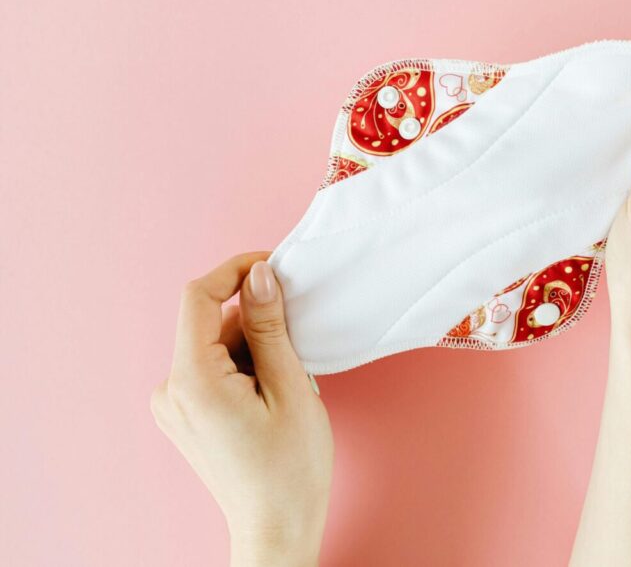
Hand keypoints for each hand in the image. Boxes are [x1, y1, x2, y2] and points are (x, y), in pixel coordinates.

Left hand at [151, 253, 332, 566]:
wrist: (277, 527)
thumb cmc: (290, 468)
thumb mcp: (290, 387)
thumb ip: (269, 326)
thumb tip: (260, 275)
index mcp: (192, 381)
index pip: (197, 297)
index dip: (234, 271)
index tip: (271, 267)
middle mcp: (170, 391)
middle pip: (211, 324)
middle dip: (256, 323)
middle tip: (297, 346)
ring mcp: (173, 406)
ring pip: (215, 347)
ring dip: (254, 349)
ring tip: (287, 385)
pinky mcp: (184, 416)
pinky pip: (211, 370)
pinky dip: (244, 368)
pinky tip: (271, 395)